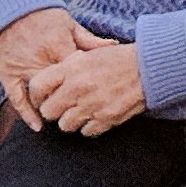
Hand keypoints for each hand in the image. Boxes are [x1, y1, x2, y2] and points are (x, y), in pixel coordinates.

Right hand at [0, 7, 93, 130]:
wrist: (9, 9)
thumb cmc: (41, 15)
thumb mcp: (69, 23)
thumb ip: (88, 39)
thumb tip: (113, 46)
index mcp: (58, 45)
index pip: (77, 72)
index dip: (88, 83)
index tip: (97, 89)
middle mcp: (40, 59)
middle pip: (60, 88)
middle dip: (72, 99)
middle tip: (84, 107)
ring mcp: (23, 68)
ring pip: (40, 96)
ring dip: (52, 108)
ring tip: (64, 116)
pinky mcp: (8, 74)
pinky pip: (16, 99)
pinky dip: (27, 114)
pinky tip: (38, 126)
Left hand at [30, 36, 144, 134]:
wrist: (149, 68)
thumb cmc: (119, 59)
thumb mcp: (88, 55)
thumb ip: (66, 67)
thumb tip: (49, 82)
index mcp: (72, 69)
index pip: (37, 87)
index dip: (36, 95)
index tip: (42, 98)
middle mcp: (78, 88)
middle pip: (48, 112)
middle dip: (54, 110)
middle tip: (64, 105)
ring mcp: (92, 105)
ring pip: (65, 125)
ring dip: (71, 120)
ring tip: (81, 110)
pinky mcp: (106, 119)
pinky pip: (86, 132)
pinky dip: (89, 126)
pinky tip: (96, 114)